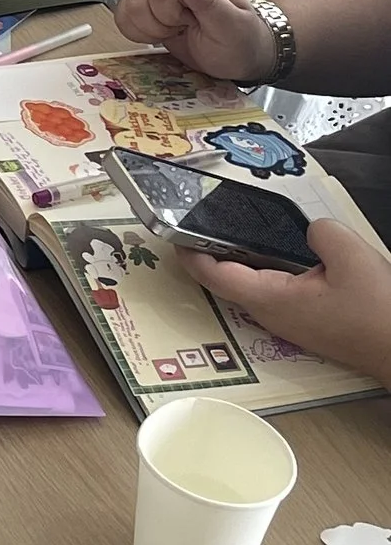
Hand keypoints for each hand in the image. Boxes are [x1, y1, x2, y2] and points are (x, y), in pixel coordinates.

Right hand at [116, 0, 277, 80]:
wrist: (238, 55)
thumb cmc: (239, 41)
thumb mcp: (232, 26)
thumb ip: (210, 2)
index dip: (170, 15)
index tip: (190, 23)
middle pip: (138, 0)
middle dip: (159, 24)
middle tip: (183, 28)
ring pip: (127, 8)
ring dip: (148, 29)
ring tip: (174, 31)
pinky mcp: (146, 7)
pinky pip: (122, 16)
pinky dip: (136, 32)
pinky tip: (159, 34)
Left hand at [198, 218, 390, 388]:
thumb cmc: (377, 311)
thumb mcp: (350, 255)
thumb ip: (320, 232)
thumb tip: (308, 231)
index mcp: (270, 299)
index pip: (214, 275)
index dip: (190, 252)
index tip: (175, 230)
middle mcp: (270, 314)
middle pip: (225, 281)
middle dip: (208, 252)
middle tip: (200, 222)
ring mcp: (286, 322)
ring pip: (248, 287)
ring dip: (235, 262)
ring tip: (231, 231)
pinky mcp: (304, 322)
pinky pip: (271, 292)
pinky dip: (262, 270)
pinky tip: (275, 253)